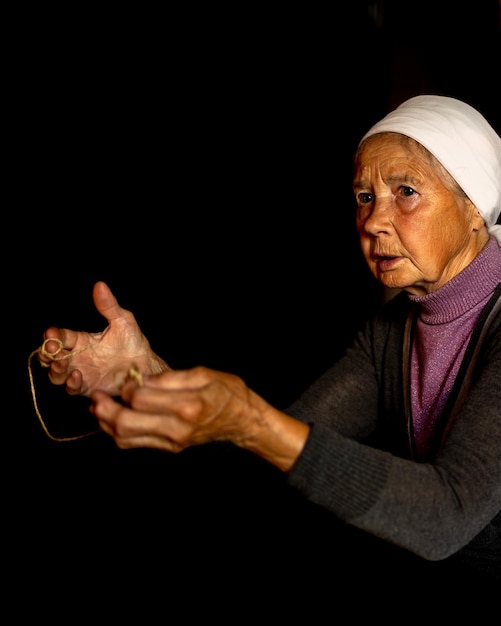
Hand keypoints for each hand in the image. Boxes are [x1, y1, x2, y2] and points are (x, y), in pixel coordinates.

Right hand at [40, 281, 168, 396]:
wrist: (146, 366)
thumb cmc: (133, 342)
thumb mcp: (123, 321)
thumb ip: (109, 306)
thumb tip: (100, 285)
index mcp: (82, 340)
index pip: (61, 336)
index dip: (53, 335)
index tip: (50, 333)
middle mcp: (77, 357)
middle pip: (52, 356)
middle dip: (48, 353)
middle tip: (50, 349)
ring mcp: (81, 373)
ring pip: (57, 374)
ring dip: (55, 369)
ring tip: (61, 363)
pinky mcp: (88, 387)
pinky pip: (73, 388)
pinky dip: (71, 383)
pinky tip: (77, 376)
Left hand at [90, 366, 309, 470]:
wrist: (243, 422)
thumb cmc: (228, 392)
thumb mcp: (205, 374)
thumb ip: (172, 377)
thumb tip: (143, 379)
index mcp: (187, 405)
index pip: (141, 399)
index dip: (127, 387)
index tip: (128, 378)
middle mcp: (177, 428)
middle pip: (126, 424)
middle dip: (105, 409)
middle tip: (96, 396)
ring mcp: (172, 441)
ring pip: (126, 438)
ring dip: (106, 424)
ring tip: (97, 407)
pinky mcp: (169, 447)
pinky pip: (135, 444)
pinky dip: (117, 433)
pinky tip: (111, 420)